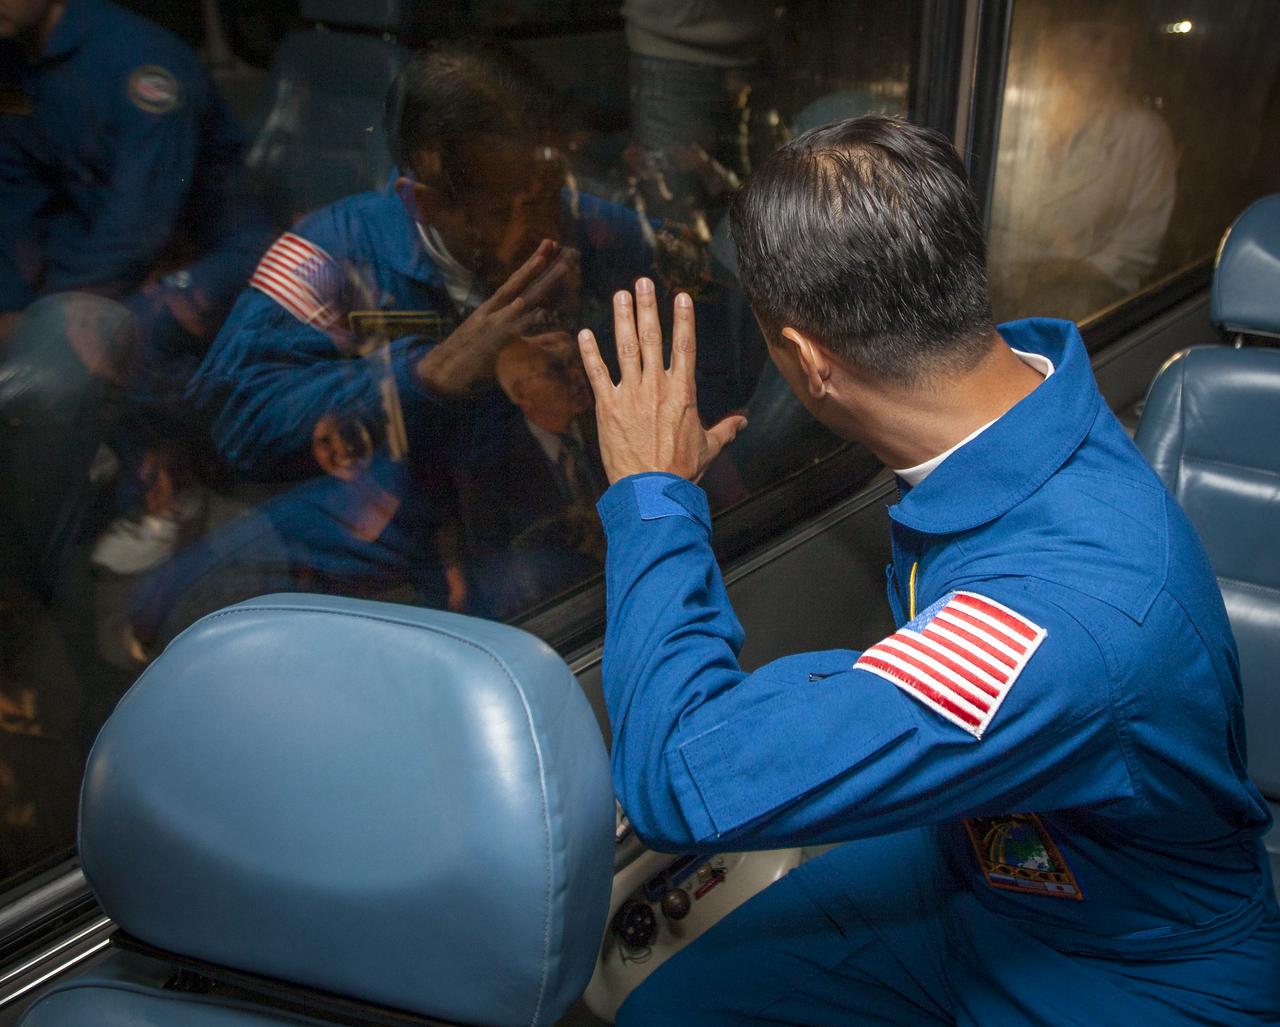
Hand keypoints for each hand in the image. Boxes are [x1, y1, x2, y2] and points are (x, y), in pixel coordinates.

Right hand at [416, 239, 558, 395]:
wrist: (442, 372)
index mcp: (491, 308)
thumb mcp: (486, 336)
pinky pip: (515, 329)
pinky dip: (524, 317)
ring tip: (562, 265)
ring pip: (525, 299)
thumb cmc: (466, 358)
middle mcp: (494, 311)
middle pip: (523, 283)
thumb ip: (508, 328)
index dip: (533, 264)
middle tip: (563, 245)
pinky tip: (538, 307)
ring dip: (544, 283)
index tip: (550, 245)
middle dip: (544, 263)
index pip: (517, 281)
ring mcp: (496, 324)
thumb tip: (526, 322)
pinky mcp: (495, 342)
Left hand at [577, 278, 745, 484]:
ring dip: (622, 319)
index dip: (683, 320)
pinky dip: (590, 353)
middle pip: (652, 338)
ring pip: (625, 348)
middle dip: (648, 308)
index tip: (680, 297)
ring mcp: (630, 394)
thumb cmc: (681, 471)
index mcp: (682, 392)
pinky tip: (584, 333)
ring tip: (620, 295)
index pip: (685, 347)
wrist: (652, 490)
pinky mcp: (607, 408)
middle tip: (643, 282)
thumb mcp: (709, 447)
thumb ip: (725, 429)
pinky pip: (597, 374)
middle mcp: (656, 386)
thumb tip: (743, 422)